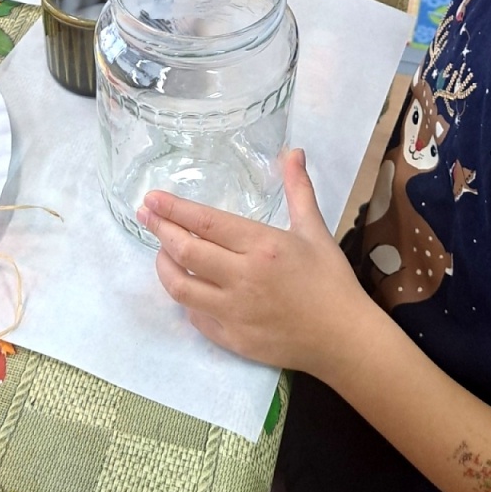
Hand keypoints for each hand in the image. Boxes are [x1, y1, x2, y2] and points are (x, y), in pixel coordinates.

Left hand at [138, 149, 366, 375]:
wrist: (344, 339)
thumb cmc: (331, 281)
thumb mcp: (315, 230)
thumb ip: (298, 189)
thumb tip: (293, 151)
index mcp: (262, 246)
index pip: (206, 223)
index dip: (174, 210)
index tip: (152, 199)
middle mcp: (243, 278)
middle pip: (185, 253)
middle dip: (160, 231)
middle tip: (145, 216)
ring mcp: (234, 313)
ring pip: (181, 289)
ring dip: (164, 267)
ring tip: (162, 252)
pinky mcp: (232, 340)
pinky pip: (196, 318)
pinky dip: (187, 299)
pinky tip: (188, 287)